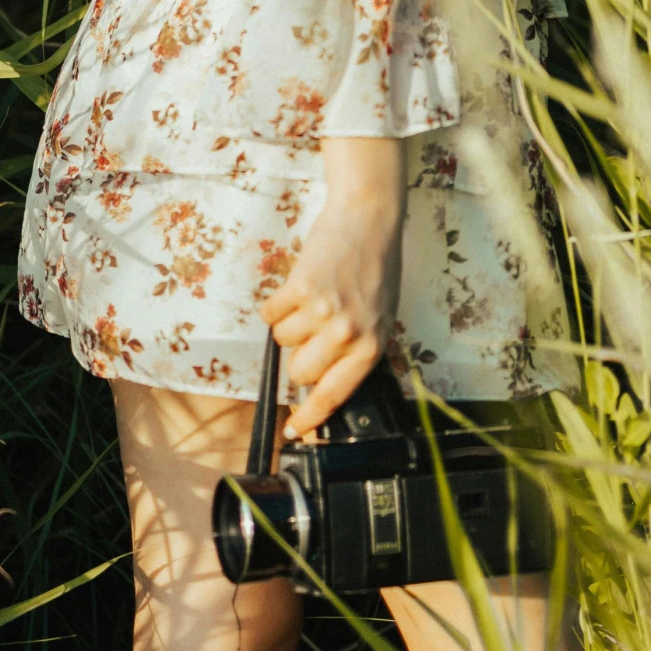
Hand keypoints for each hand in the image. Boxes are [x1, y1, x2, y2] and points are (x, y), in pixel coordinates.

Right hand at [260, 135, 404, 440]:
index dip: (310, 418)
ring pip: (282, 340)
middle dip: (298, 355)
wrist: (368, 219)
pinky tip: (298, 288)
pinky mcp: (300, 289)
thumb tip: (323, 382)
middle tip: (313, 330)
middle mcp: (348, 334)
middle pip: (299, 372)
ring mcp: (323, 312)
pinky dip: (276, 305)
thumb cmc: (375, 268)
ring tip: (313, 298)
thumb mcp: (380, 317)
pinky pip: (270, 314)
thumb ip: (357, 350)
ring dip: (290, 323)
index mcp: (371, 347)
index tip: (294, 431)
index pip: (334, 395)